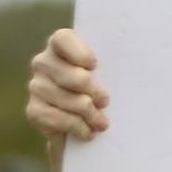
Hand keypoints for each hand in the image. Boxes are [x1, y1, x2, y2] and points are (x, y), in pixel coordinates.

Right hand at [25, 29, 109, 171]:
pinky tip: (88, 132)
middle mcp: (43, 62)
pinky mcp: (33, 110)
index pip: (63, 39)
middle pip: (73, 76)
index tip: (95, 65)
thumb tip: (137, 66)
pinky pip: (57, 119)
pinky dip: (77, 127)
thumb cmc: (100, 88)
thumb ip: (110, 66)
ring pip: (68, 100)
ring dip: (90, 114)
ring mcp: (36, 86)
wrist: (81, 122)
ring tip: (102, 122)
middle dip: (94, 91)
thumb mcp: (107, 73)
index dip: (79, 52)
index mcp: (60, 46)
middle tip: (106, 101)